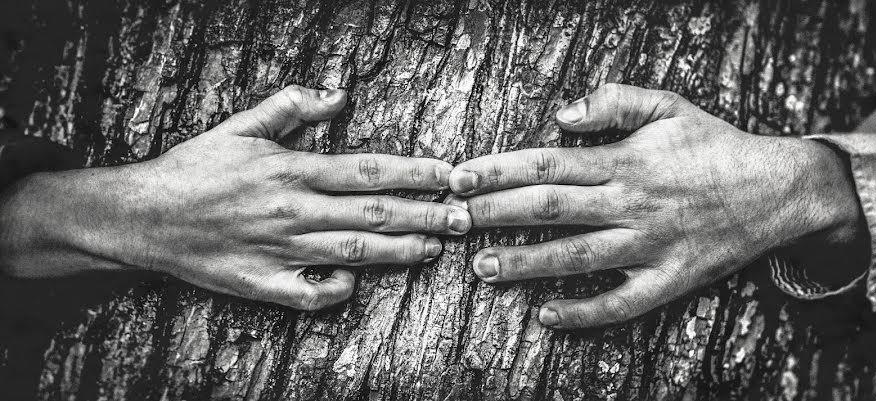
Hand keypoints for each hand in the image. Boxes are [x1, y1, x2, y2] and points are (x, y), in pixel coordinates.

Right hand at [0, 85, 471, 309]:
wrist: (144, 217)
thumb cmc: (196, 169)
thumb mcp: (240, 125)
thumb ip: (292, 106)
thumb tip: (339, 94)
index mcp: (292, 171)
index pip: (368, 171)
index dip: (415, 174)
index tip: (450, 175)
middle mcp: (294, 212)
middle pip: (374, 214)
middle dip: (425, 215)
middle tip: (464, 218)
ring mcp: (281, 251)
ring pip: (354, 252)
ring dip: (400, 250)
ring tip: (435, 247)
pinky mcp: (264, 284)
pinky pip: (311, 293)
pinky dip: (337, 288)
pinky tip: (358, 282)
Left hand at [446, 84, 862, 328]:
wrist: (778, 190)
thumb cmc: (713, 146)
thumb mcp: (669, 105)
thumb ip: (614, 101)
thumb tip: (561, 115)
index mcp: (627, 160)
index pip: (548, 164)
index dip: (499, 171)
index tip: (461, 178)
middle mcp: (633, 203)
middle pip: (552, 209)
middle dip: (498, 214)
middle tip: (455, 222)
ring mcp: (650, 245)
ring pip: (577, 257)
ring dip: (527, 263)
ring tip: (483, 268)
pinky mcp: (670, 279)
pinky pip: (623, 303)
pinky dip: (585, 312)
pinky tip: (548, 316)